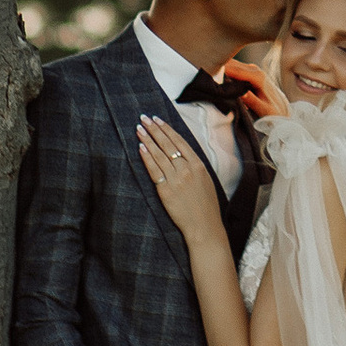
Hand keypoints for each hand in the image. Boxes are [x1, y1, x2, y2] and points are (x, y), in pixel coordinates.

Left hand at [138, 113, 224, 230]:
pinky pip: (154, 170)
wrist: (204, 226)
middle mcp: (187, 169)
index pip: (180, 141)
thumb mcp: (206, 180)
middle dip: (154, 129)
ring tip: (139, 129)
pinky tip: (140, 147)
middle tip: (144, 118)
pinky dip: (147, 157)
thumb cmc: (206, 206)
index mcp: (198, 165)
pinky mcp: (166, 191)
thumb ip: (194, 166)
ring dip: (148, 139)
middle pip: (168, 144)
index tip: (158, 119)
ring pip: (159, 154)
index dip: (167, 129)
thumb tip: (182, 154)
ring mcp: (176, 179)